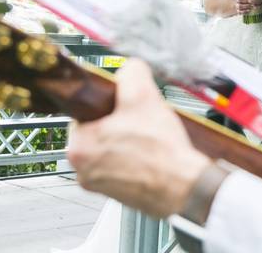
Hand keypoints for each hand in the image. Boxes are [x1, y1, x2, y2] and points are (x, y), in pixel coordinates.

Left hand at [67, 60, 210, 217]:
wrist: (184, 186)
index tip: (125, 106)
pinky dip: (133, 160)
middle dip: (119, 123)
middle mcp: (82, 170)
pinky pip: (120, 168)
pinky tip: (151, 155)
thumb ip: (132, 72)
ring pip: (109, 149)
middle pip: (98, 131)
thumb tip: (130, 67)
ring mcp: (98, 185)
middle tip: (140, 121)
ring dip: (126, 142)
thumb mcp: (144, 95)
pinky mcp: (116, 195)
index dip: (109, 104)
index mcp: (78, 146)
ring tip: (148, 139)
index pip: (86, 111)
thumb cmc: (161, 151)